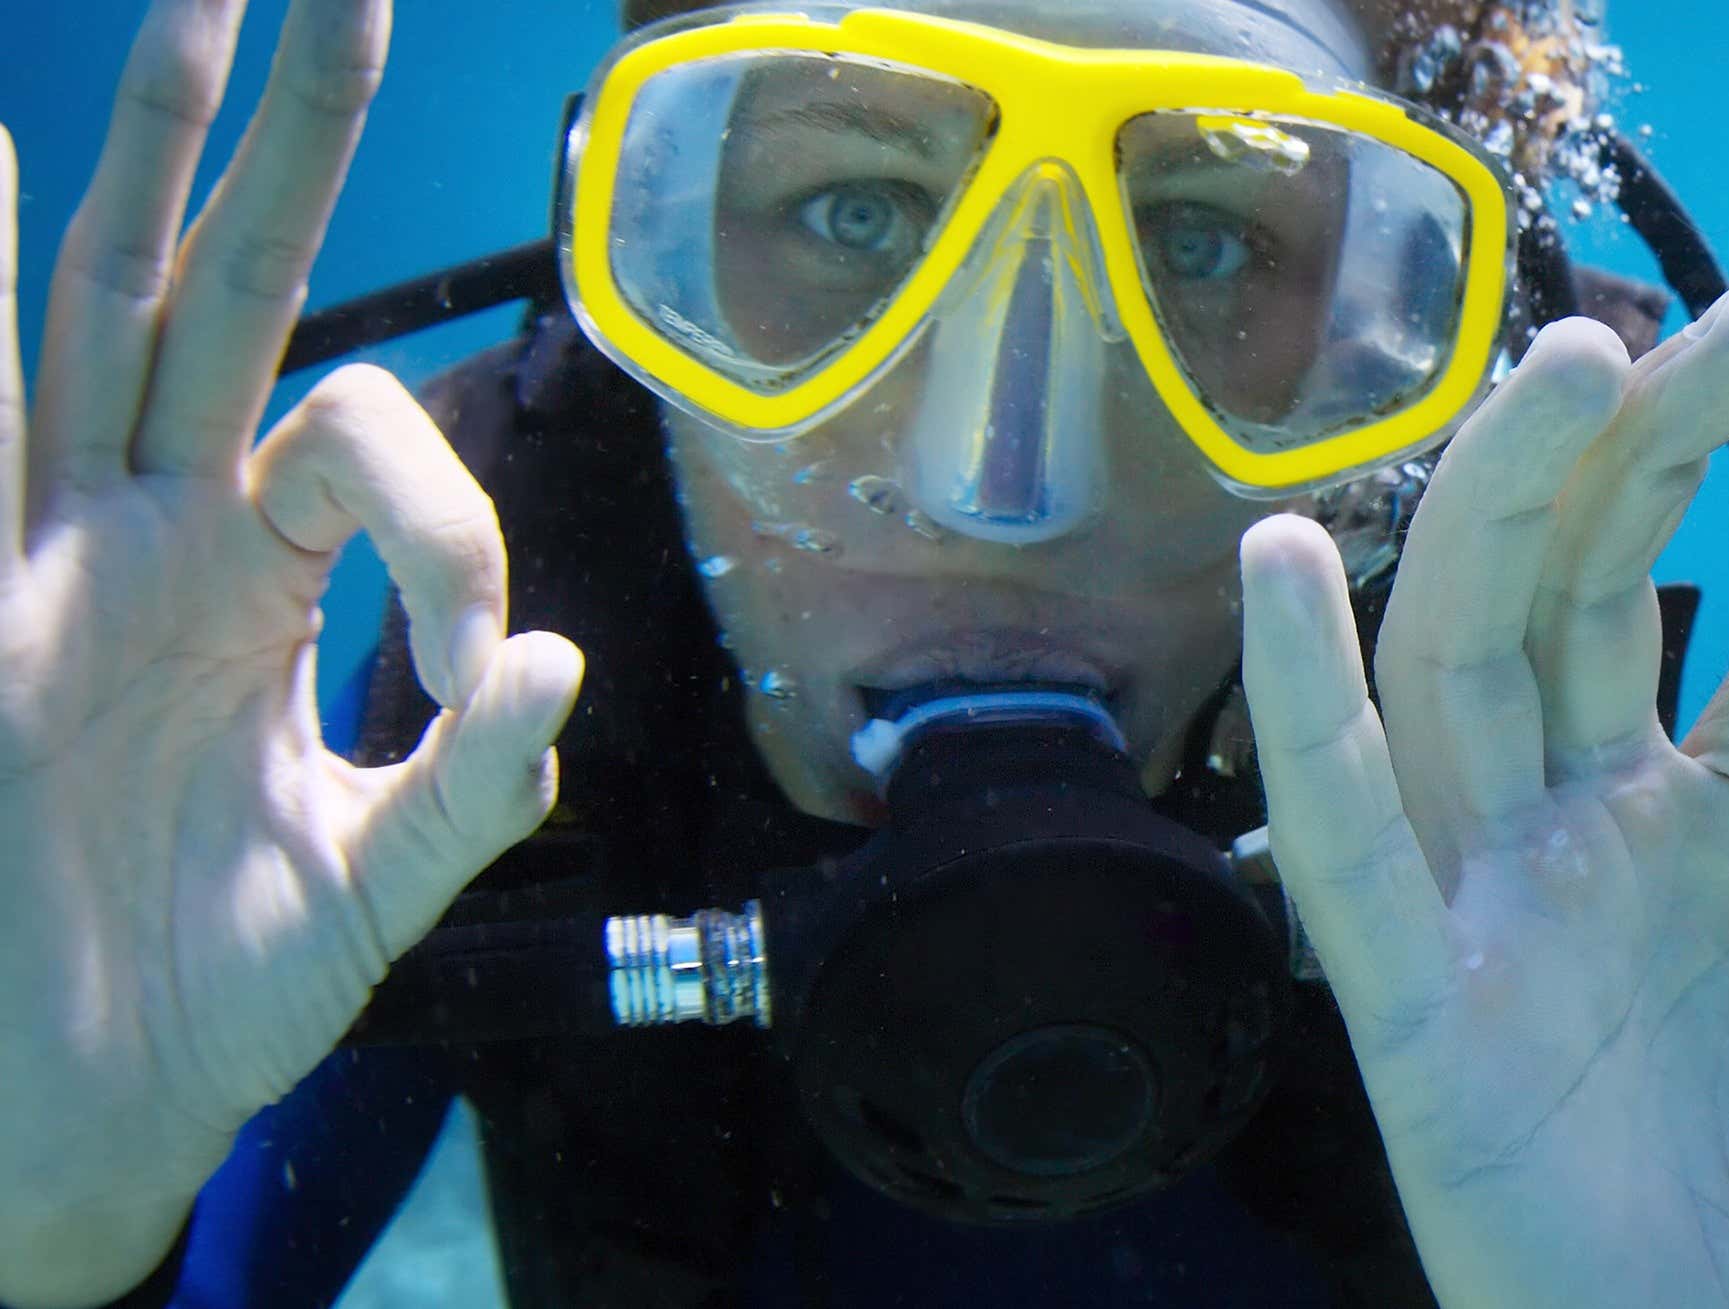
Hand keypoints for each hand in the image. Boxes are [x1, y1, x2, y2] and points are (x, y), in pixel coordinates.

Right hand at [0, 3, 580, 1303]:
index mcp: (257, 583)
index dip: (452, 517)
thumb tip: (555, 669)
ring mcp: (47, 559)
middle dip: (283, 141)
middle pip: (227, 290)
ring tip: (186, 7)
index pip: (369, 448)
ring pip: (102, 310)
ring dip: (139, 160)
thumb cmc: (210, 999)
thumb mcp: (378, 891)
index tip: (477, 657)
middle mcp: (150, 535)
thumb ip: (467, 784)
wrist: (76, 1109)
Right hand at [1239, 288, 1728, 1307]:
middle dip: (1653, 439)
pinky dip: (1304, 705)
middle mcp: (1596, 823)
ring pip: (1466, 656)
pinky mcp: (1420, 1006)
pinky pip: (1347, 843)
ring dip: (1500, 501)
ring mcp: (1498, 898)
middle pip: (1588, 578)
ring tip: (1568, 359)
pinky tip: (1286, 561)